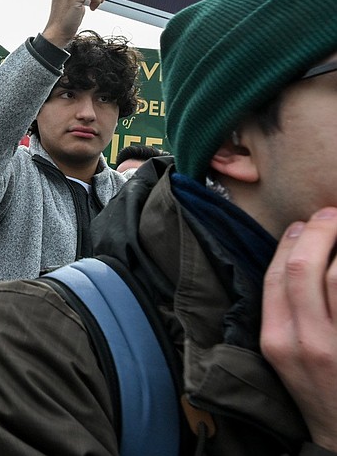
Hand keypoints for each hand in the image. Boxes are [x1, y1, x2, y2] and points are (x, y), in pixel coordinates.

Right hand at [261, 208, 336, 450]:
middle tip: (332, 214)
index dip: (292, 241)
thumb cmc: (317, 392)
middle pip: (309, 268)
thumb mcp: (285, 356)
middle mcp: (307, 342)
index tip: (304, 224)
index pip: (278, 275)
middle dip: (322, 231)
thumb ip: (287, 312)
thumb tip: (299, 259)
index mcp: (277, 341)